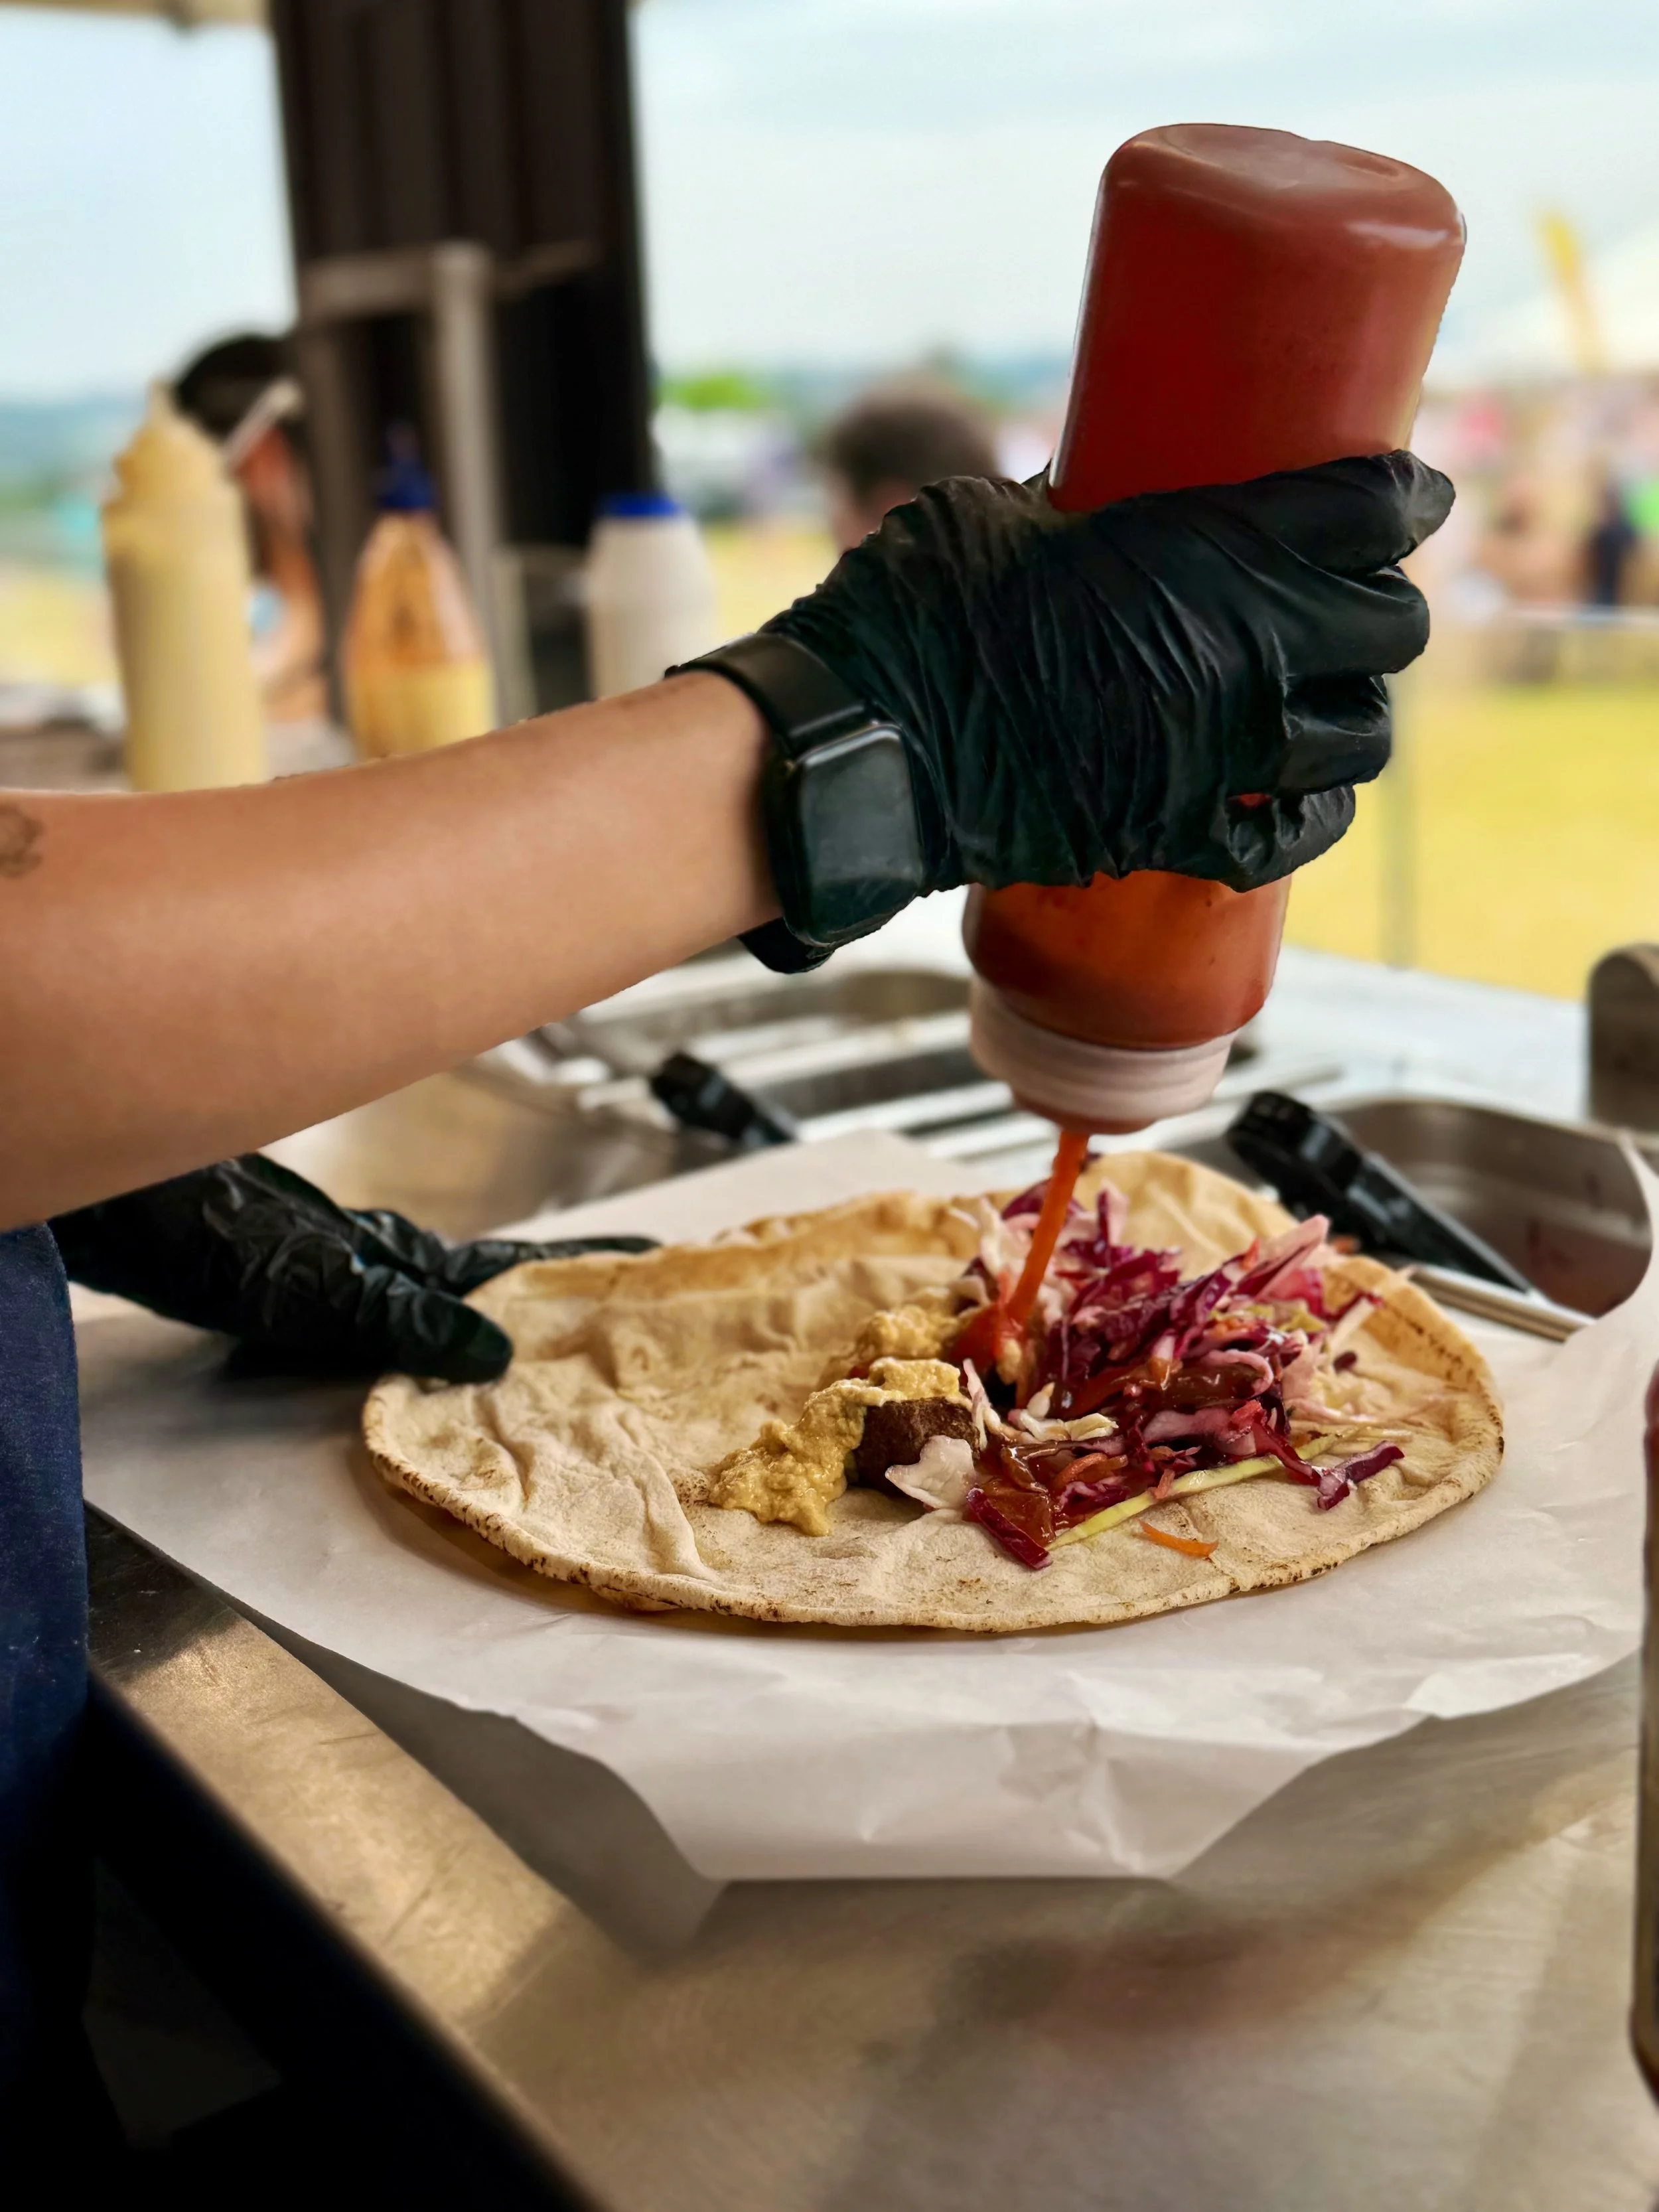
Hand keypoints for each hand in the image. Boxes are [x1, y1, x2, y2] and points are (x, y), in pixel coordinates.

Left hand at [50, 1153, 653, 1382]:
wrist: (139, 1221)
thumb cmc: (224, 1246)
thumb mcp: (327, 1295)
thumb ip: (412, 1324)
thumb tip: (503, 1354)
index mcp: (410, 1259)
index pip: (518, 1267)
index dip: (583, 1264)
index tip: (652, 1257)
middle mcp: (389, 1262)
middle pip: (491, 1281)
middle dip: (556, 1294)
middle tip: (621, 1309)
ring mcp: (351, 1274)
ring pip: (444, 1299)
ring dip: (495, 1321)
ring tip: (550, 1347)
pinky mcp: (310, 1295)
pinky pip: (394, 1321)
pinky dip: (427, 1342)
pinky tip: (428, 1365)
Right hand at [764, 451, 1451, 892]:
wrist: (868, 741)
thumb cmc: (917, 608)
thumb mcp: (1004, 509)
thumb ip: (1080, 499)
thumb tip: (1099, 494)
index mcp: (1212, 550)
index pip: (1373, 511)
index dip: (1406, 495)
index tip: (1406, 493)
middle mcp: (1242, 655)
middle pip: (1388, 627)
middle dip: (1381, 607)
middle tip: (1350, 597)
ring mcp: (1219, 754)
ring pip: (1359, 739)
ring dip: (1354, 712)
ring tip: (1327, 695)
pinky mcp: (1176, 833)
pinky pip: (1289, 839)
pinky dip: (1310, 818)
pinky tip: (1305, 795)